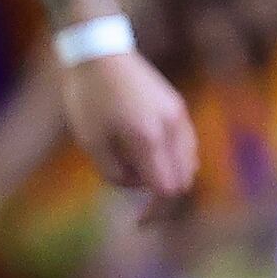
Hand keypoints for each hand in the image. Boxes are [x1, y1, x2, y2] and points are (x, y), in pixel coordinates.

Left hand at [68, 50, 200, 203]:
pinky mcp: (178, 108)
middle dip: (164, 198)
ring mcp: (179, 117)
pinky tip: (149, 161)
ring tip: (139, 178)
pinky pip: (187, 145)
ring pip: (189, 164)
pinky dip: (173, 160)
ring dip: (169, 178)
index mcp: (147, 139)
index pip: (166, 189)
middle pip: (183, 180)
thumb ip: (115, 171)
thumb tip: (137, 187)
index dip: (155, 210)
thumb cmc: (88, 98)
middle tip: (142, 212)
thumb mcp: (90, 141)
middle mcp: (171, 129)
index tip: (139, 222)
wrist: (100, 55)